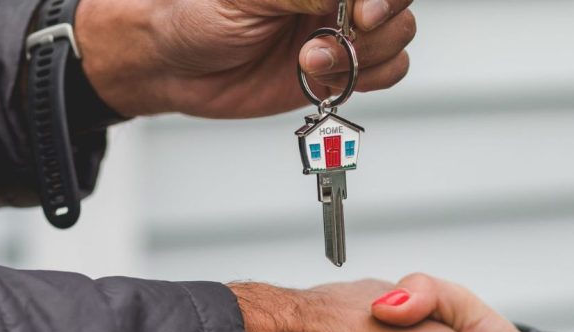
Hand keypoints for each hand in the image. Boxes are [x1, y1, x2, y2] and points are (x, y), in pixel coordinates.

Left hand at [74, 0, 416, 117]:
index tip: (360, 13)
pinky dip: (364, 81)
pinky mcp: (341, 71)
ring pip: (397, 39)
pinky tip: (321, 80)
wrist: (175, 68)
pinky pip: (387, 73)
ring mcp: (343, 31)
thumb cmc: (196, 16)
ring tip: (308, 63)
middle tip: (332, 40)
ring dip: (361, 59)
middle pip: (398, 5)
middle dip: (375, 27)